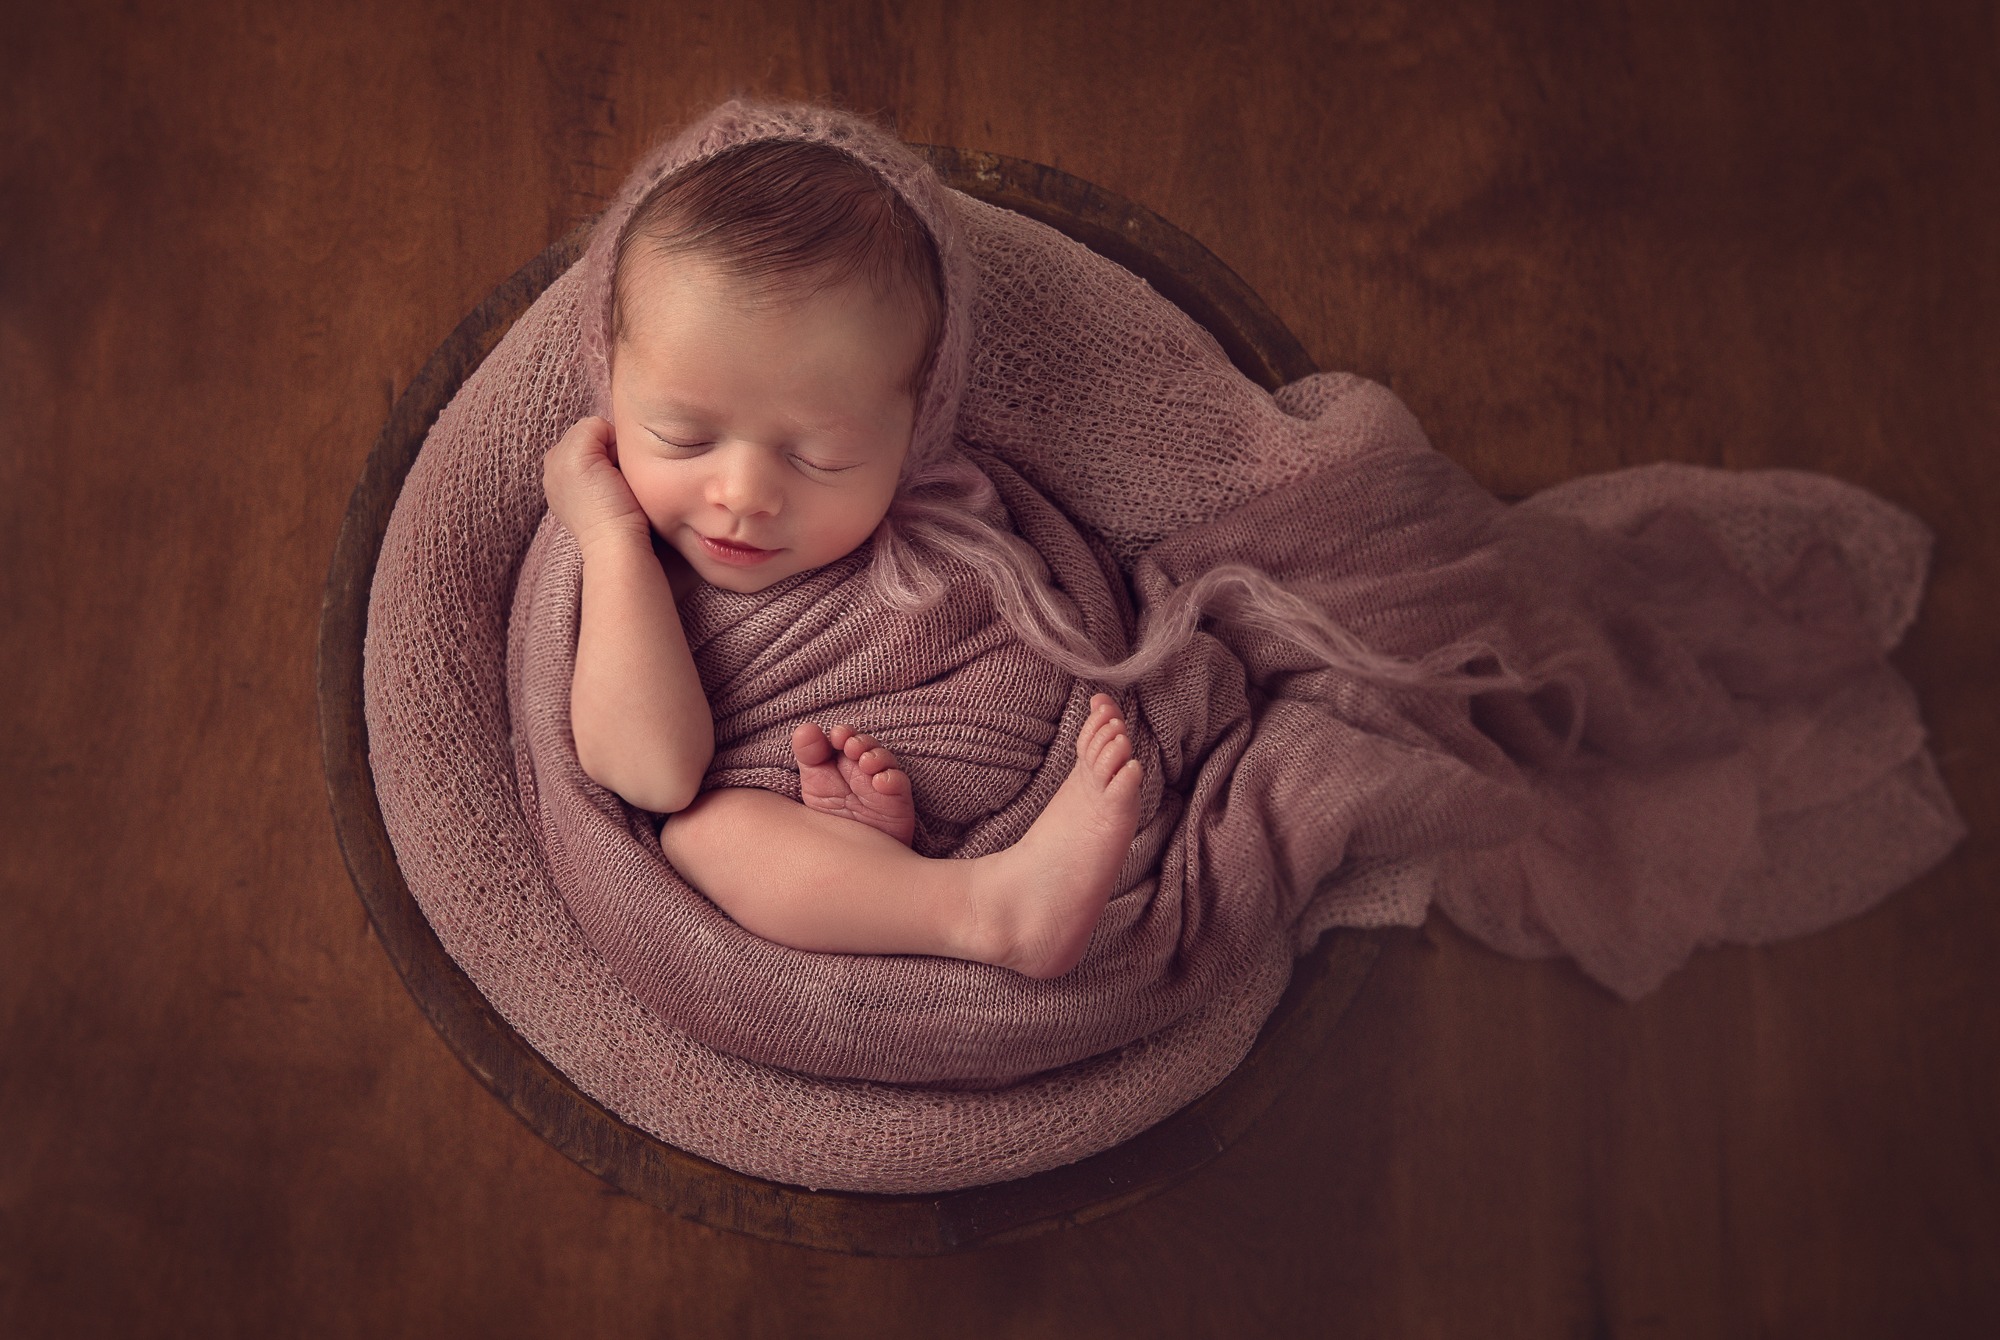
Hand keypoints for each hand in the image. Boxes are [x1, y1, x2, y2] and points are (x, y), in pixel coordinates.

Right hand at [543, 416, 651, 554]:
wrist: (615, 545)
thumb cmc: (621, 524)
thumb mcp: (602, 490)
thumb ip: (599, 465)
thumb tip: (616, 444)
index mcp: (556, 478)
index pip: (584, 445)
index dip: (605, 458)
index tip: (611, 489)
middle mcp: (550, 467)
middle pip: (587, 434)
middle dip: (606, 451)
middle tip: (612, 487)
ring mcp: (556, 459)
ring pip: (591, 430)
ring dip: (610, 450)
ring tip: (613, 483)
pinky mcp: (571, 455)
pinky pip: (597, 424)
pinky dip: (613, 443)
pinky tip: (613, 476)